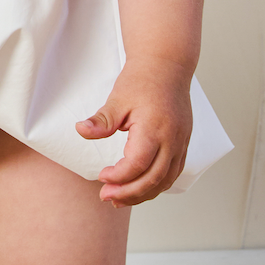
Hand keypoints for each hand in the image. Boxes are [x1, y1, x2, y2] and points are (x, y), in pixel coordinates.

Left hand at [76, 64, 193, 205]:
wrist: (167, 66)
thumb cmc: (142, 80)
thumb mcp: (117, 98)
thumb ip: (102, 120)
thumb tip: (81, 131)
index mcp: (154, 128)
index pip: (137, 165)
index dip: (118, 177)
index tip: (101, 176)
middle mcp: (172, 139)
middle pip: (153, 179)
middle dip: (129, 193)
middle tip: (107, 196)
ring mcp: (181, 143)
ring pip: (166, 180)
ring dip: (144, 194)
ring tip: (120, 198)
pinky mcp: (183, 144)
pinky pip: (173, 173)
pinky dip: (157, 185)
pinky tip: (140, 187)